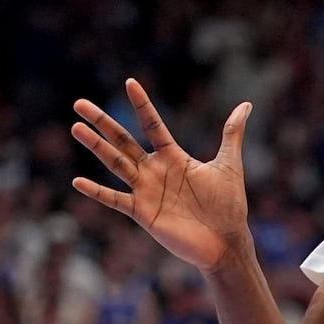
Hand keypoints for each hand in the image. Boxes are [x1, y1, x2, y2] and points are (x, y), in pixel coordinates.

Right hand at [71, 78, 252, 270]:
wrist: (226, 241)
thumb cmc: (229, 205)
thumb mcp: (230, 164)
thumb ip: (232, 133)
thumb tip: (246, 104)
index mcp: (174, 157)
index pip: (153, 125)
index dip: (143, 105)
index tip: (130, 82)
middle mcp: (155, 170)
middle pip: (123, 141)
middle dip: (103, 123)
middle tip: (80, 103)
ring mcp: (146, 191)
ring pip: (115, 164)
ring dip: (96, 147)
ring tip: (77, 128)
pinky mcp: (142, 212)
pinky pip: (115, 200)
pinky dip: (97, 192)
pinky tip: (78, 181)